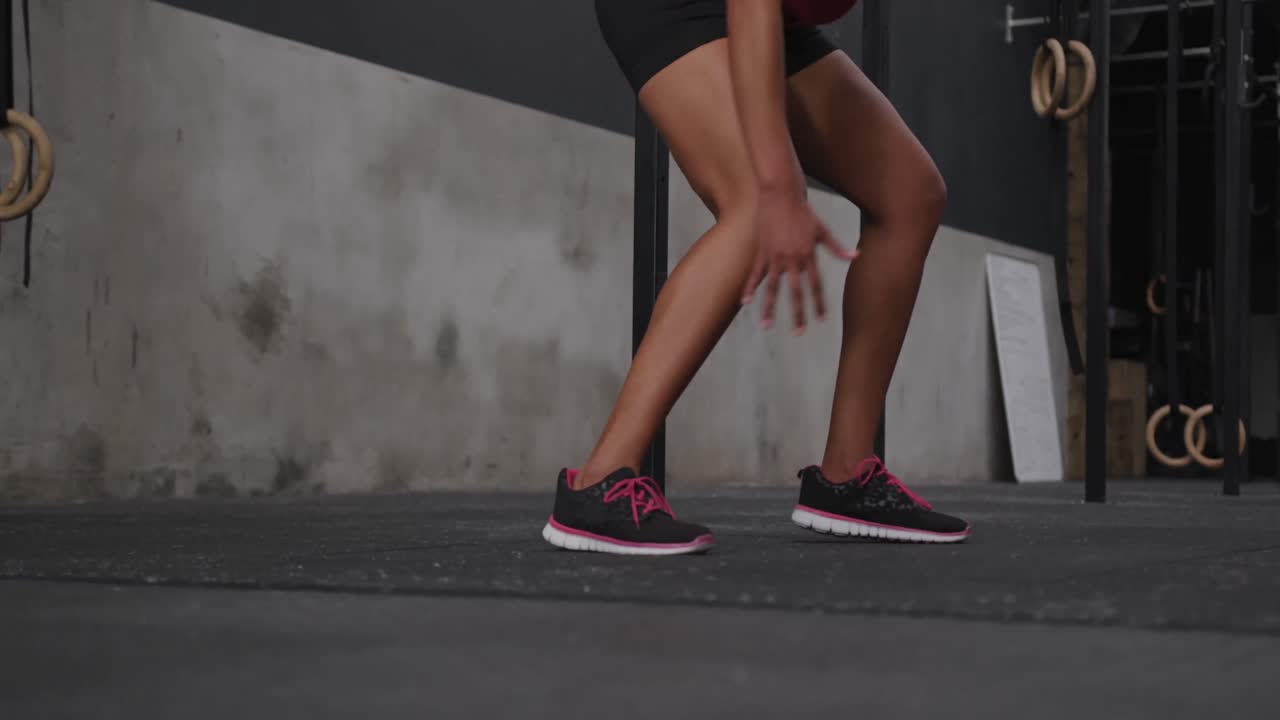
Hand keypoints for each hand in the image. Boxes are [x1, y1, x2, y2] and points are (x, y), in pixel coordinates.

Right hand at [741, 186, 858, 333]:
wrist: (780, 194)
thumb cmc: (803, 210)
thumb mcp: (822, 229)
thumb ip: (837, 247)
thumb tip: (856, 256)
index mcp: (808, 255)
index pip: (816, 285)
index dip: (818, 303)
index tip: (820, 320)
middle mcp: (792, 259)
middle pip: (795, 292)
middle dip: (797, 314)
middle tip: (799, 333)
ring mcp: (775, 257)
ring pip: (772, 288)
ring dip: (769, 308)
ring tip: (766, 325)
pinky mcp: (761, 251)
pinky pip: (755, 274)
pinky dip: (750, 288)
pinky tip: (745, 302)